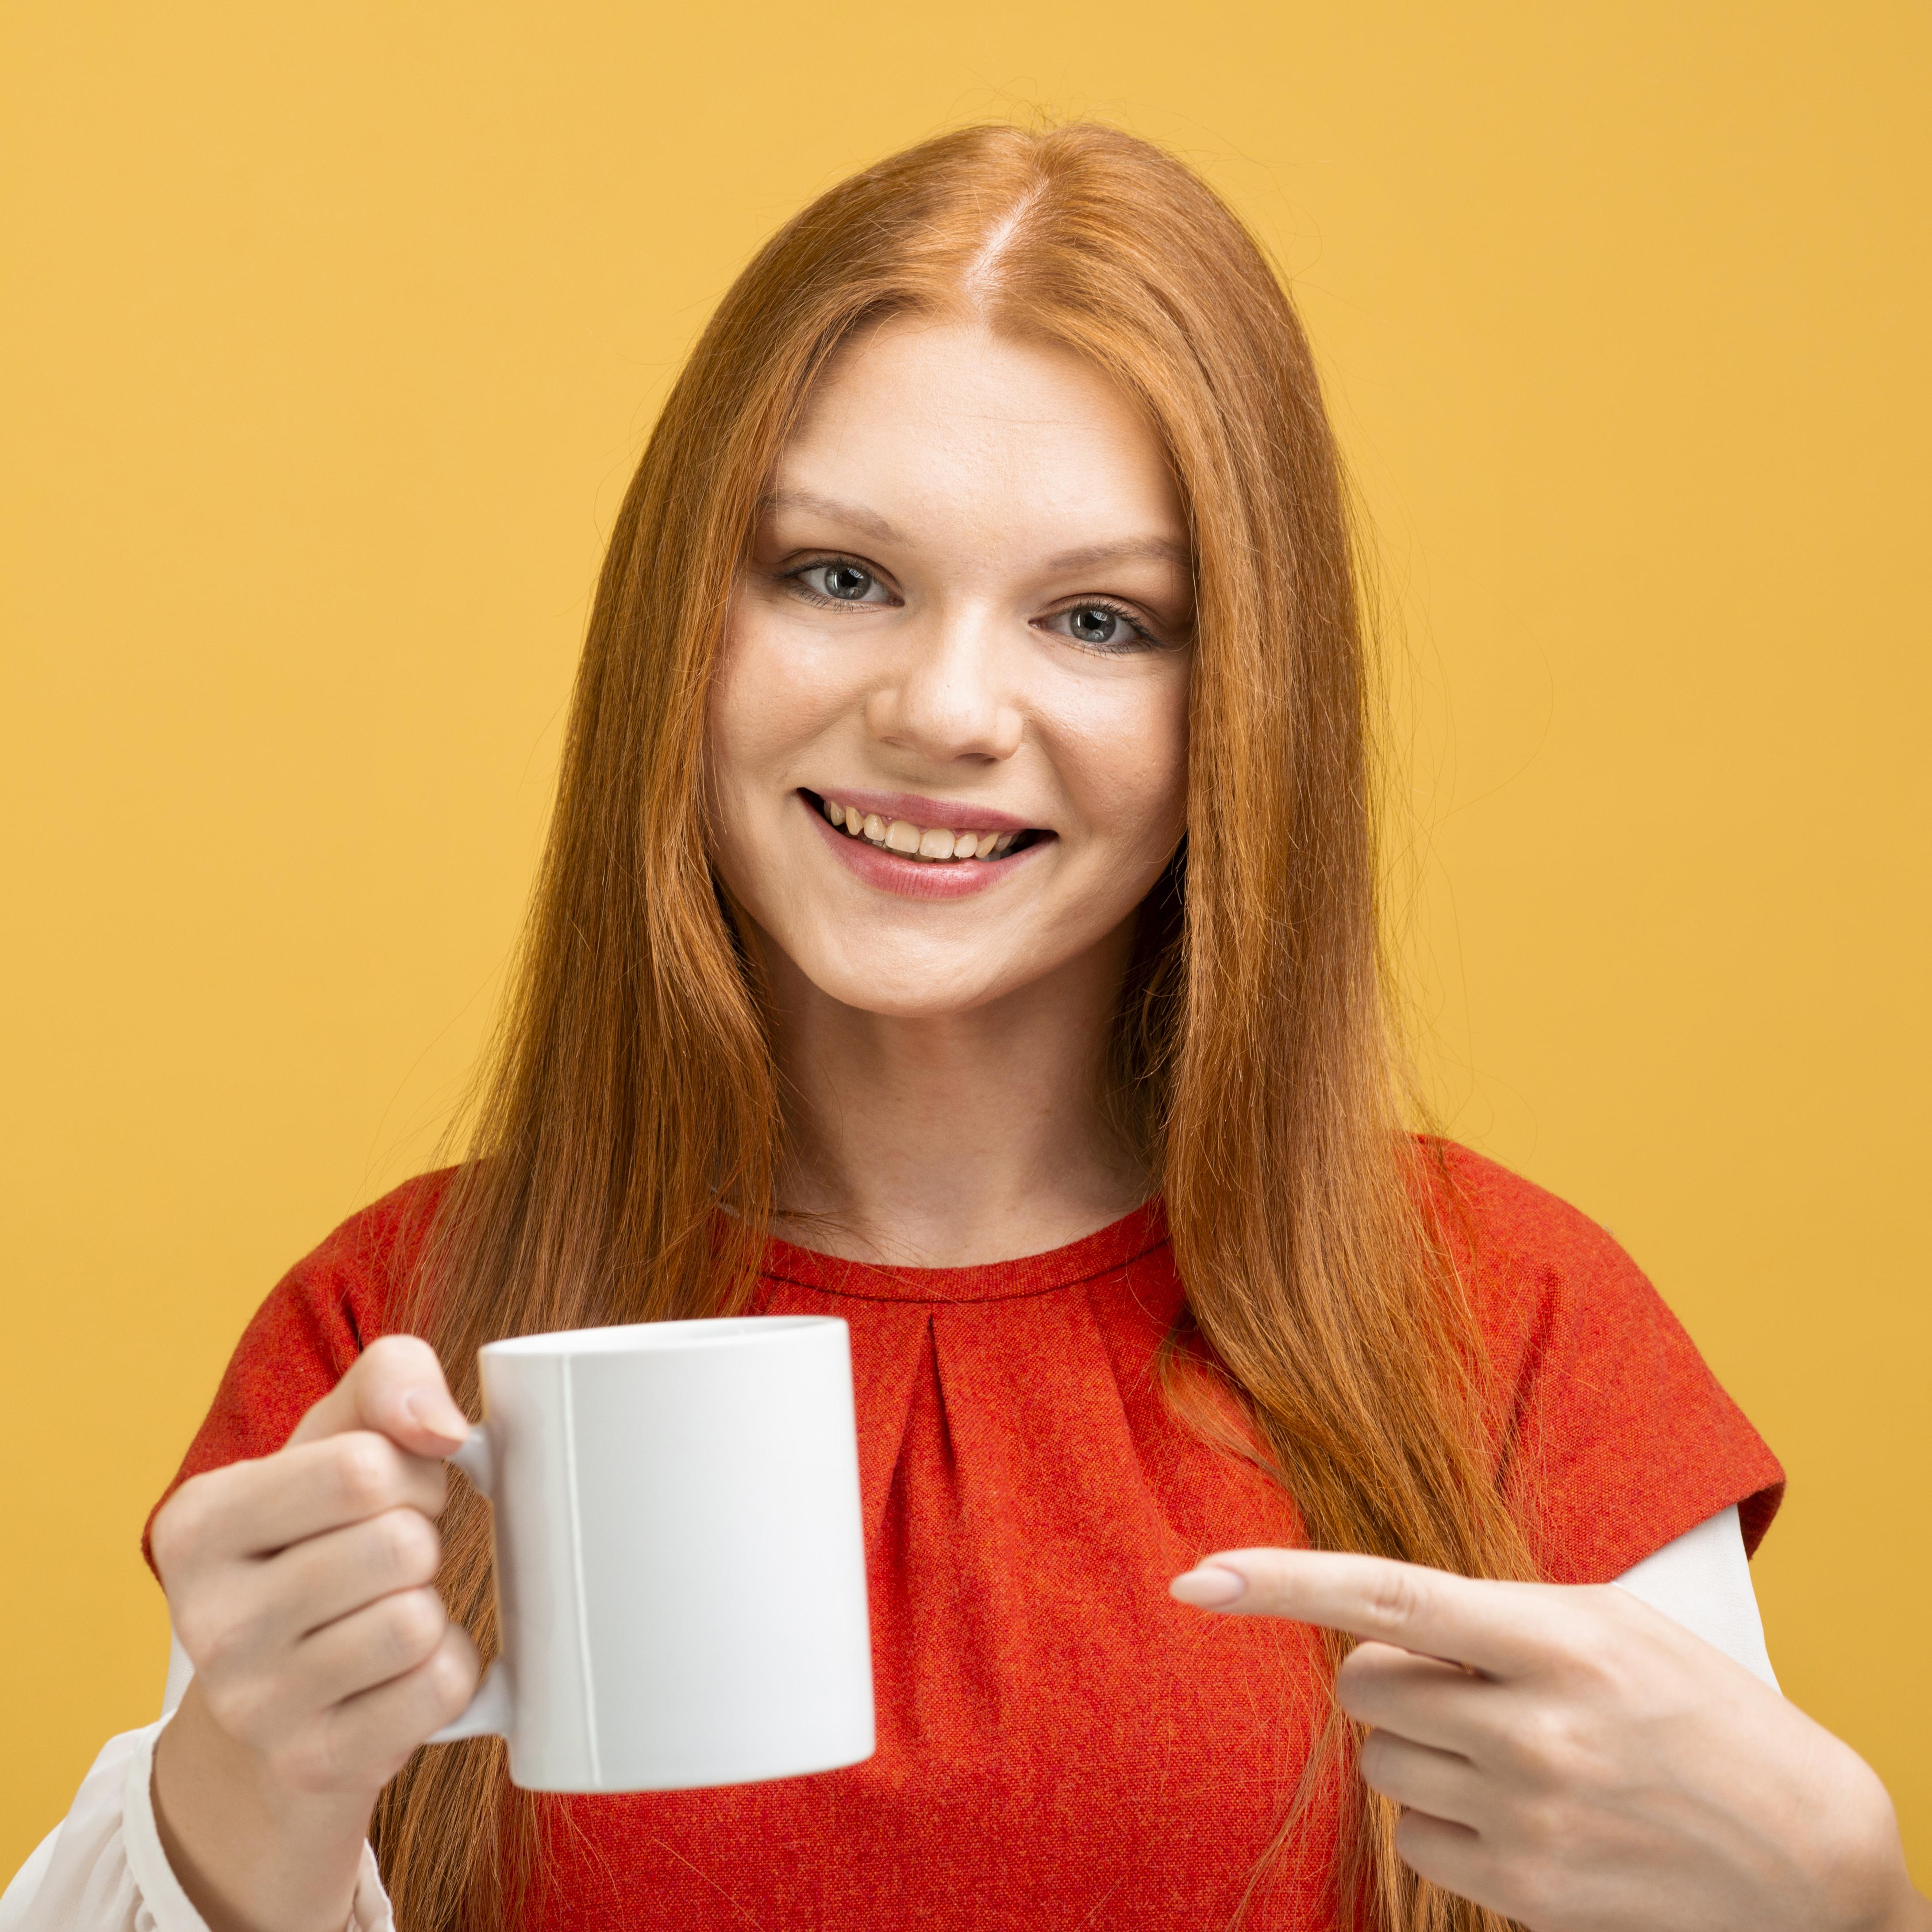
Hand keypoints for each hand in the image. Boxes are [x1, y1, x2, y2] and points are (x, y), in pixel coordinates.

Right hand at [150, 1335, 480, 1931]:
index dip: (409, 1470)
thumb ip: (391, 1378)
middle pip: (397, 1545)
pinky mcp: (314, 1764)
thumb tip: (442, 1427)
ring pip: (417, 1621)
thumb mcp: (338, 1433)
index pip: (360, 1467)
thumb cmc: (321, 1535)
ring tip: (386, 1612)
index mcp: (197, 1523)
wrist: (281, 1697)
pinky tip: (398, 1674)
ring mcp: (254, 1706)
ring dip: (430, 1607)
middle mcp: (207, 1621)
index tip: (385, 1493)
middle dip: (422, 1536)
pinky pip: (440, 1691)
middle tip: (391, 1557)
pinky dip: (447, 1672)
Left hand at [1171, 1549, 1928, 1931]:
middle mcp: (1532, 1728)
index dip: (1279, 1582)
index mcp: (1556, 1639)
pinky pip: (1419, 1839)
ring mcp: (1527, 1819)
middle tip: (1471, 1687)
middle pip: (1364, 1687)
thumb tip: (1375, 1623)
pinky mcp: (1524, 1892)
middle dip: (1393, 1679)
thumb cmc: (1703, 1714)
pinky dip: (1451, 1820)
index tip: (1195, 1577)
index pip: (1385, 1594)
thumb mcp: (1611, 1627)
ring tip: (1523, 1755)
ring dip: (1427, 1753)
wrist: (1808, 1858)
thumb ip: (1494, 1617)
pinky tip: (1529, 1815)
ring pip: (1385, 1766)